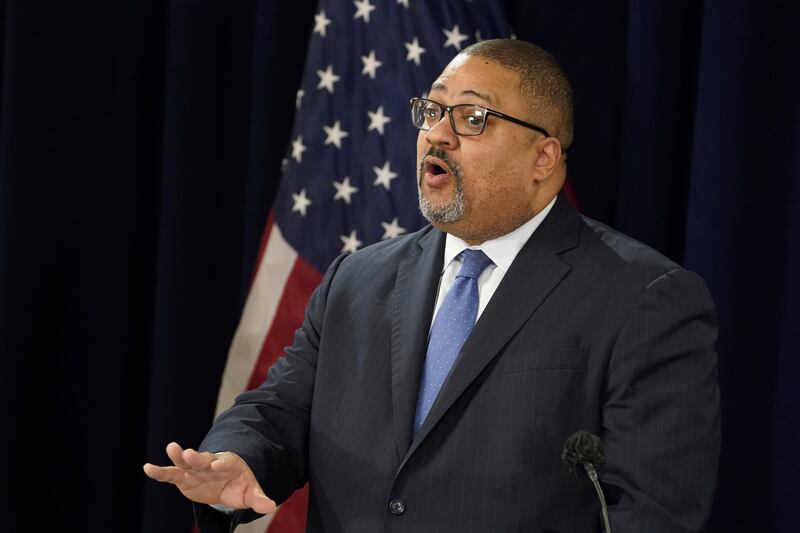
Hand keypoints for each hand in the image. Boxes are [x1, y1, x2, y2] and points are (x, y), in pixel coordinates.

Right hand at [143, 442, 276, 514]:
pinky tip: (147, 468)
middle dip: (197, 457)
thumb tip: (270, 506)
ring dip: (178, 456)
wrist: (227, 479)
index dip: (221, 463)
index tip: (217, 464)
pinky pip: (170, 474)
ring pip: (185, 462)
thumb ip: (258, 498)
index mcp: (228, 465)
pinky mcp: (183, 477)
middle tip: (190, 453)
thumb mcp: (250, 491)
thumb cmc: (239, 483)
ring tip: (171, 447)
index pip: (224, 463)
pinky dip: (160, 471)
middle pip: (203, 459)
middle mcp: (209, 464)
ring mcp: (195, 470)